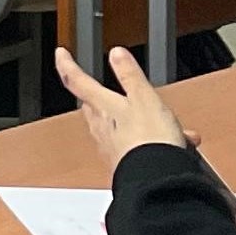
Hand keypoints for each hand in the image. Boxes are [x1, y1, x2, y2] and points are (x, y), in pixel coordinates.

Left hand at [52, 46, 191, 164]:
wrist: (157, 180)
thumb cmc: (149, 141)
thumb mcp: (144, 97)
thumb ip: (129, 75)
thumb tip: (116, 53)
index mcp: (101, 106)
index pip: (76, 80)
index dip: (67, 64)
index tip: (61, 53)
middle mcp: (100, 127)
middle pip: (94, 104)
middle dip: (105, 96)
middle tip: (119, 89)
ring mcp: (109, 146)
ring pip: (117, 125)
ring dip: (140, 120)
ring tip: (168, 122)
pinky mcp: (122, 162)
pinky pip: (134, 144)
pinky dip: (152, 140)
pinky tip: (175, 143)